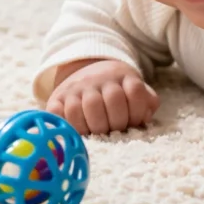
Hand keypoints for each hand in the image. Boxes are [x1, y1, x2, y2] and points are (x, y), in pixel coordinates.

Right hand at [45, 59, 159, 134]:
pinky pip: (57, 112)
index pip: (135, 91)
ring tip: (97, 133)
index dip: (137, 112)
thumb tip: (145, 118)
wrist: (87, 71)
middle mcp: (98, 78)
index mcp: (122, 75)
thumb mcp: (133, 90)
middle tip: (115, 132)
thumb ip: (146, 101)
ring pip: (81, 108)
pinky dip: (65, 123)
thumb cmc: (116, 90)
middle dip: (116, 123)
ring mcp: (76, 87)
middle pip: (111, 100)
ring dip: (92, 127)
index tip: (134, 123)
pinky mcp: (57, 97)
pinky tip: (76, 130)